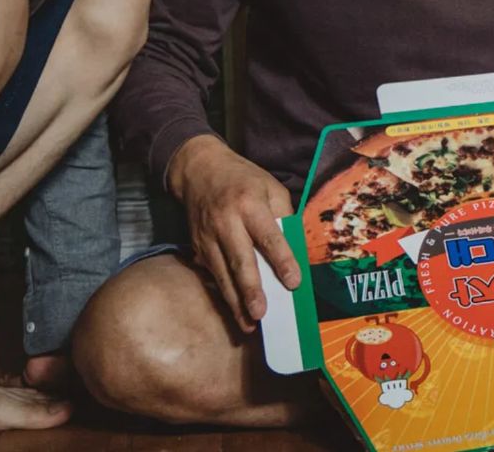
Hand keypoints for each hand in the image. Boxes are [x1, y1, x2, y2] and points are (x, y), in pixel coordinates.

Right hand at [166, 134, 302, 332]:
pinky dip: (223, 293)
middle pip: (240, 261)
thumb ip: (283, 217)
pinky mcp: (197, 246)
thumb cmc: (242, 178)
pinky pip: (212, 273)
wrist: (198, 170)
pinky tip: (234, 310)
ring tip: (248, 323)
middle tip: (261, 314)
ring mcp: (208, 236)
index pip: (268, 237)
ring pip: (222, 274)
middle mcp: (226, 222)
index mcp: (249, 204)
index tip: (293, 283)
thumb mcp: (270, 187)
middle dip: (251, 290)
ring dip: (235, 301)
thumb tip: (296, 249)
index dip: (282, 260)